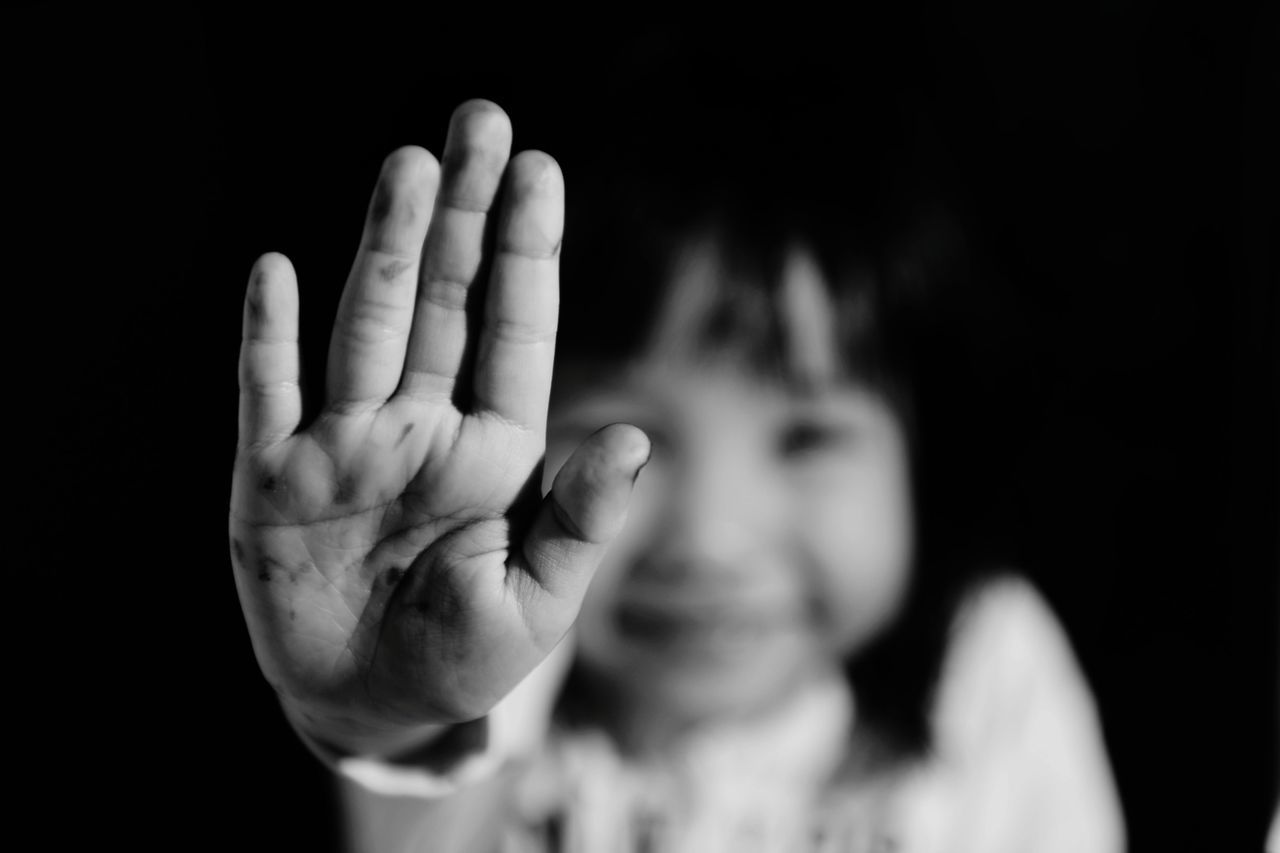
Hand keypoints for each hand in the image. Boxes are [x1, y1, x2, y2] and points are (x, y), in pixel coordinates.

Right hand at [229, 100, 647, 754]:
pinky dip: (268, 337)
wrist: (373, 706)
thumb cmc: (466, 656)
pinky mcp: (273, 480)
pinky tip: (275, 271)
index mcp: (495, 449)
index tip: (541, 170)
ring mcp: (346, 445)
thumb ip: (580, 520)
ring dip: (383, 248)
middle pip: (443, 301)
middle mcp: (421, 427)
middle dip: (462, 215)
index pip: (515, 331)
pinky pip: (267, 395)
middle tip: (480, 121)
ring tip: (409, 165)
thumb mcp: (537, 602)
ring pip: (367, 326)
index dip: (527, 252)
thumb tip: (634, 436)